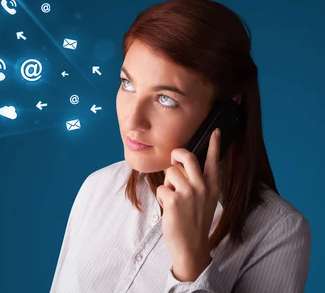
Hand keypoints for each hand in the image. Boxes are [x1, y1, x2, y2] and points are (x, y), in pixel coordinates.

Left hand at [156, 128, 221, 281]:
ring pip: (170, 172)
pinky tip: (170, 209)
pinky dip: (162, 198)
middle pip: (187, 156)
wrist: (191, 246)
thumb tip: (182, 164)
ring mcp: (189, 193)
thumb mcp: (205, 199)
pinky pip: (161, 188)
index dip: (214, 144)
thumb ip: (199, 182)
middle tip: (174, 161)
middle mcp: (203, 186)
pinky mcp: (174, 200)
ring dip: (168, 184)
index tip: (215, 131)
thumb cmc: (194, 220)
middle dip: (177, 155)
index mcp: (213, 185)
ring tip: (174, 198)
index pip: (213, 160)